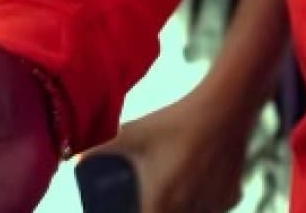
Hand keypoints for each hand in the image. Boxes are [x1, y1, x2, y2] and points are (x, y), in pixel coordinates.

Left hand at [81, 85, 254, 212]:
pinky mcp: (231, 196)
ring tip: (175, 187)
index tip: (132, 204)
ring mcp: (212, 207)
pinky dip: (205, 205)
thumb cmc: (177, 120)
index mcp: (158, 206)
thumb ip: (100, 149)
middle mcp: (187, 212)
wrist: (226, 104)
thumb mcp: (135, 133)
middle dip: (158, 206)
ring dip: (181, 208)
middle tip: (153, 196)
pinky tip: (199, 187)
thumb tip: (73, 160)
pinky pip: (213, 210)